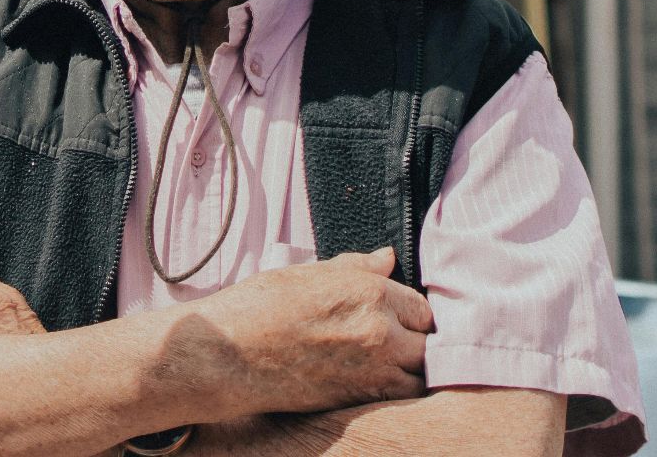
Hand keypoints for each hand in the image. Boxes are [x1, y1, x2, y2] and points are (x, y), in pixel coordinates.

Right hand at [178, 247, 432, 420]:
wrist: (227, 356)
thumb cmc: (257, 309)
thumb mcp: (306, 274)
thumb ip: (355, 269)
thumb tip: (386, 257)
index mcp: (368, 291)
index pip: (421, 306)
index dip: (410, 313)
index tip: (398, 319)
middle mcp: (380, 329)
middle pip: (429, 340)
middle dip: (417, 341)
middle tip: (396, 343)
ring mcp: (373, 368)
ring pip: (422, 372)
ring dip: (413, 368)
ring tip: (390, 364)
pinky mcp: (361, 399)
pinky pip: (402, 396)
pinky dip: (399, 390)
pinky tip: (379, 381)